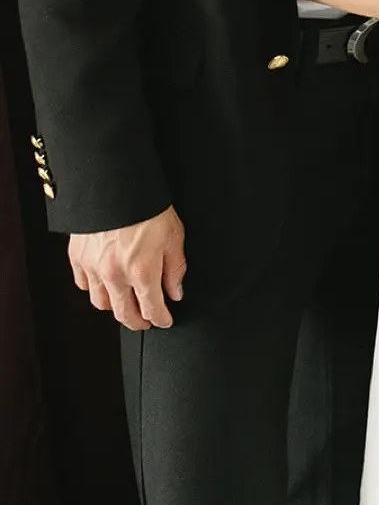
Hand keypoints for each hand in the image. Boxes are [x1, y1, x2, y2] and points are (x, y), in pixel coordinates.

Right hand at [68, 206, 185, 331]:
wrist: (116, 182)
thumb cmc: (147, 204)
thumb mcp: (174, 234)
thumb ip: (175, 267)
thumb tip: (175, 292)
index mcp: (142, 270)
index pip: (152, 309)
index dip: (161, 319)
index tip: (165, 320)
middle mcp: (115, 274)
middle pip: (124, 314)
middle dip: (138, 322)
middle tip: (146, 321)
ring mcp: (94, 267)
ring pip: (101, 303)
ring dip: (116, 308)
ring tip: (126, 303)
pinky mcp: (78, 257)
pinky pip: (84, 284)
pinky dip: (95, 288)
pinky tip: (104, 284)